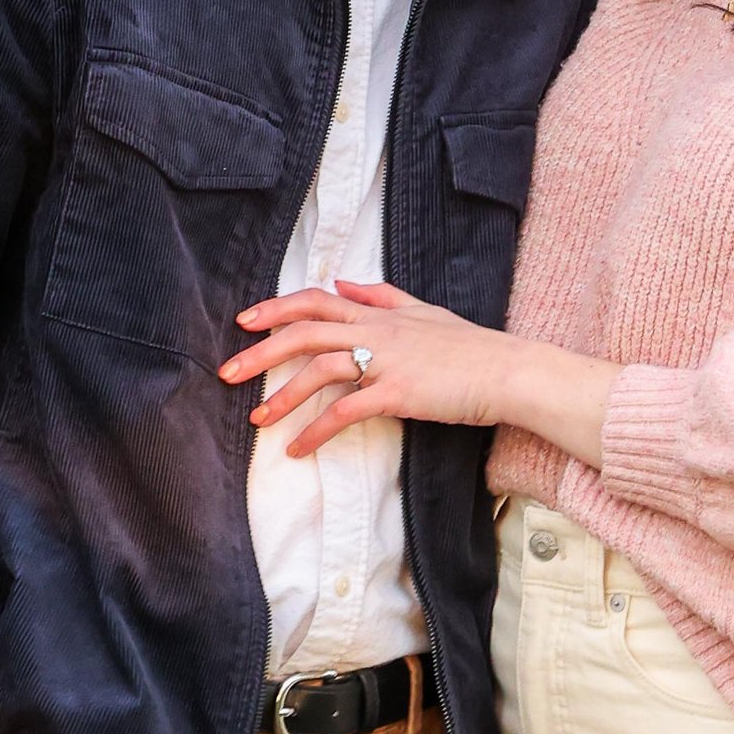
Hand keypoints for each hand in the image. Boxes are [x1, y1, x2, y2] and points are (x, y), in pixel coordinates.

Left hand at [220, 279, 510, 452]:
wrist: (505, 370)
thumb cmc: (467, 345)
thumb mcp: (422, 310)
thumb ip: (381, 296)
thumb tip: (345, 283)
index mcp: (378, 313)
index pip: (316, 300)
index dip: (277, 308)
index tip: (245, 320)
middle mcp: (376, 331)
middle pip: (305, 333)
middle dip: (262, 352)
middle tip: (228, 372)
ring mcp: (385, 361)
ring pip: (320, 371)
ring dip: (283, 397)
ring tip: (257, 420)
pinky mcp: (397, 393)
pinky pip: (346, 412)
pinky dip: (316, 431)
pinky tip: (298, 449)